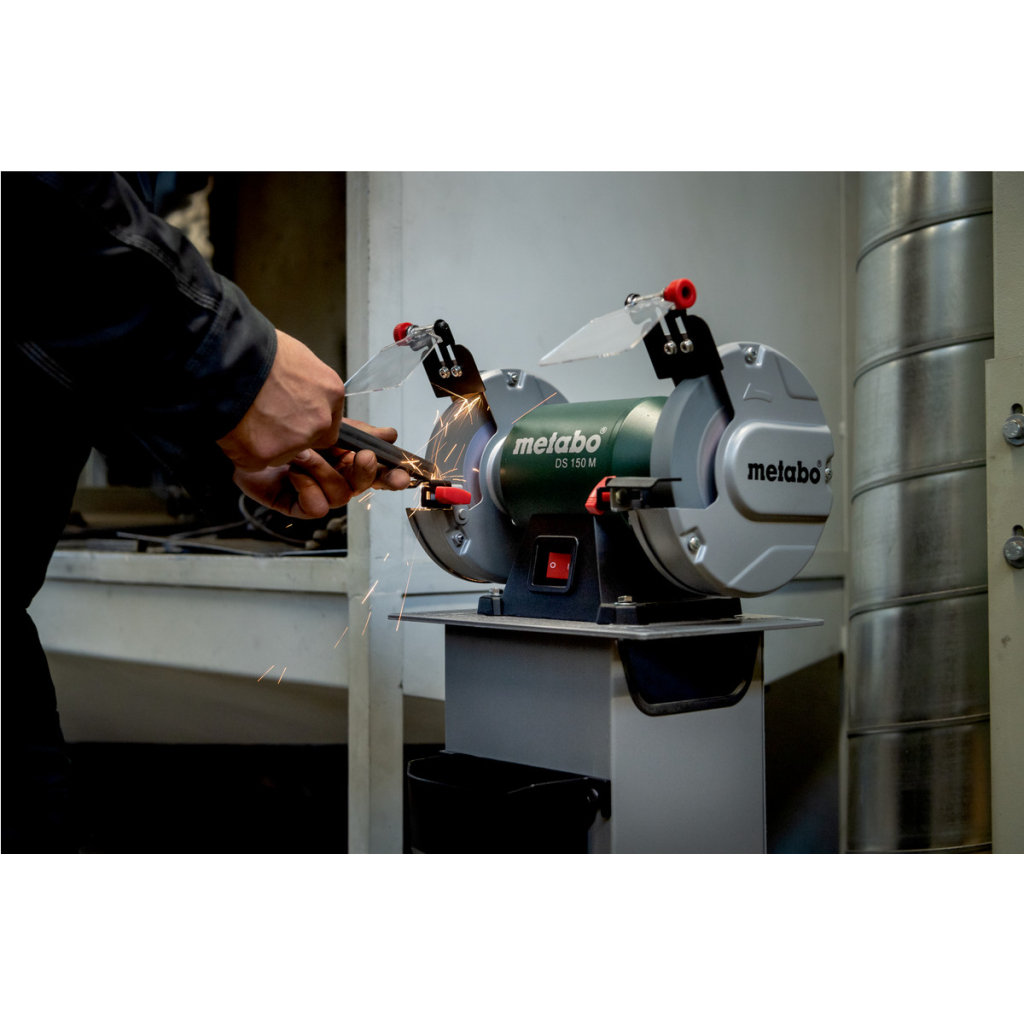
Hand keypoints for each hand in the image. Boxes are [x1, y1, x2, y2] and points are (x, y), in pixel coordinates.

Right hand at [216, 329, 345, 470]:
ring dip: (266, 444)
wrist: (227, 359)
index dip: (307, 422)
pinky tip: (233, 428)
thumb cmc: (258, 350)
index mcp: (331, 393)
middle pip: (309, 441)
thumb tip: (301, 392)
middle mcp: (320, 420)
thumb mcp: (297, 357)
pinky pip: (254, 461)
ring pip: (282, 453)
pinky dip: (242, 451)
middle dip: (290, 435)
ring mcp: (295, 441)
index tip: (291, 417)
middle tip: (265, 419)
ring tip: (245, 418)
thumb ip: (308, 384)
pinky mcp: (265, 455)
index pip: (329, 422)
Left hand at [233, 419, 411, 518]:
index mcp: (343, 457)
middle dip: (366, 473)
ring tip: (306, 452)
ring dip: (325, 471)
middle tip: (363, 457)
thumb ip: (359, 431)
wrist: (243, 425)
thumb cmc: (280, 423)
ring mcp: (314, 492)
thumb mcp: (326, 422)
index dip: (390, 474)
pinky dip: (308, 486)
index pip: (374, 470)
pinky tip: (294, 471)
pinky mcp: (296, 505)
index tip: (402, 474)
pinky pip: (317, 507)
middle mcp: (332, 477)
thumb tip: (390, 435)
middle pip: (362, 485)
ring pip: (340, 495)